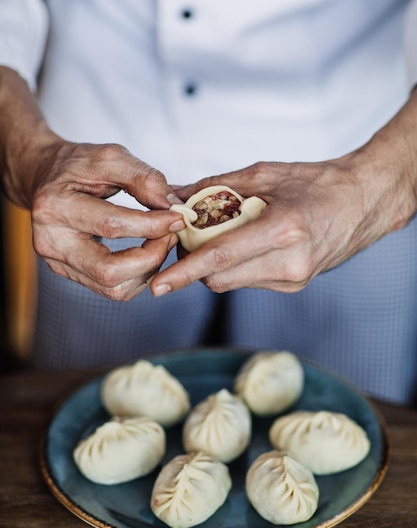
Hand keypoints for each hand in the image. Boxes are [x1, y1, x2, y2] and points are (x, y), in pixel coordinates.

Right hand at [29, 141, 184, 299]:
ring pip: (113, 288)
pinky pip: (111, 290)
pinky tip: (145, 255)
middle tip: (170, 236)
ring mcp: (58, 262)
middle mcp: (51, 241)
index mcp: (55, 206)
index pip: (111, 226)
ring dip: (147, 271)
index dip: (152, 225)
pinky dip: (137, 277)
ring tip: (160, 244)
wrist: (46, 178)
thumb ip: (142, 178)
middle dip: (151, 257)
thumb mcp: (109, 157)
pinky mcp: (69, 273)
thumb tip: (171, 206)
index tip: (177, 218)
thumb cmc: (78, 166)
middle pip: (109, 271)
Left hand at [151, 94, 416, 295]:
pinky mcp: (294, 285)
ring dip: (216, 266)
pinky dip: (236, 266)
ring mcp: (293, 278)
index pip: (221, 258)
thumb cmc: (318, 182)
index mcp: (284, 229)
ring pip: (231, 283)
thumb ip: (215, 187)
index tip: (159, 285)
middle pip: (219, 279)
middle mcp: (290, 262)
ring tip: (223, 236)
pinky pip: (248, 282)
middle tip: (188, 239)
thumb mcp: (265, 173)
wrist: (364, 201)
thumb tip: (174, 197)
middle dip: (195, 264)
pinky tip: (247, 244)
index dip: (185, 273)